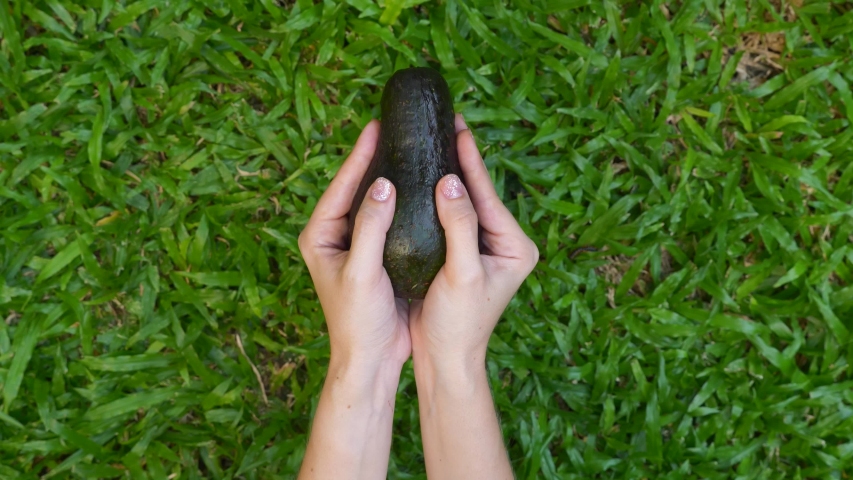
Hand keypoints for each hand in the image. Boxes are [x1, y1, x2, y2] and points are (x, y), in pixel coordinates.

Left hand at [298, 120, 410, 371]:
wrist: (370, 360)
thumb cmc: (359, 320)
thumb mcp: (363, 272)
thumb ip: (370, 227)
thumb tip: (382, 184)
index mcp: (320, 236)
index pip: (340, 187)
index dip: (359, 156)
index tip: (376, 126)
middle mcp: (334, 237)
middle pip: (355, 188)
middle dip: (373, 159)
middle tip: (392, 127)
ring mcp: (355, 246)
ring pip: (372, 202)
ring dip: (388, 177)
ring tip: (406, 146)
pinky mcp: (376, 256)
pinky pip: (389, 220)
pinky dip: (402, 202)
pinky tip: (420, 186)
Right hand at [409, 115, 535, 478]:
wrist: (447, 361)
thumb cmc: (459, 324)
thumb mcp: (463, 274)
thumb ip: (460, 226)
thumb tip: (452, 180)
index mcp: (515, 246)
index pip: (489, 195)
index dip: (472, 160)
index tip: (459, 126)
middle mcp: (504, 244)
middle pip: (479, 194)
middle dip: (462, 161)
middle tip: (447, 121)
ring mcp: (484, 250)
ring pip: (464, 203)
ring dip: (449, 175)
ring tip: (435, 140)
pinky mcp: (464, 256)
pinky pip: (451, 218)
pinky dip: (437, 198)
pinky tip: (423, 179)